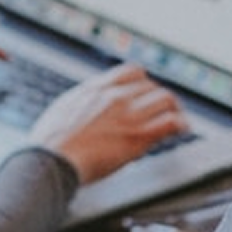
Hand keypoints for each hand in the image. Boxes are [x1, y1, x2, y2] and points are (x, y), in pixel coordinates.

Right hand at [27, 64, 188, 184]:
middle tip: (164, 110)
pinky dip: (180, 124)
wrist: (49, 160)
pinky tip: (182, 129)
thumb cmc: (49, 144)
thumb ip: (80, 103)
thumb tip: (84, 105)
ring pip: (165, 99)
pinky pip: (170, 122)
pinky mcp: (137, 137)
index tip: (147, 93)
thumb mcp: (62, 109)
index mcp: (96, 88)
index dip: (144, 82)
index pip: (131, 72)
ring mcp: (128, 115)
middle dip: (159, 97)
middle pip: (151, 86)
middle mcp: (114, 97)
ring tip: (178, 119)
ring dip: (174, 108)